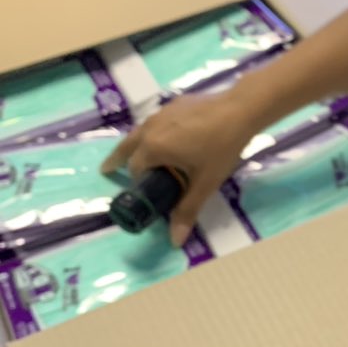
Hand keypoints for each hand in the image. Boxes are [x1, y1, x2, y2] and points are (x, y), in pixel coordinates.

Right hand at [101, 90, 255, 245]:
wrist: (240, 110)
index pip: (134, 169)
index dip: (137, 182)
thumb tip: (175, 241)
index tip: (142, 191)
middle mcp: (150, 128)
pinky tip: (169, 137)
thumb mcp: (204, 183)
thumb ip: (187, 210)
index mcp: (152, 148)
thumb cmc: (221, 149)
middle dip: (116, 158)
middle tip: (108, 169)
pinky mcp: (175, 104)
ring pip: (140, 132)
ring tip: (137, 154)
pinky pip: (156, 122)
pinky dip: (153, 132)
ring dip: (135, 144)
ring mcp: (161, 113)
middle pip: (126, 146)